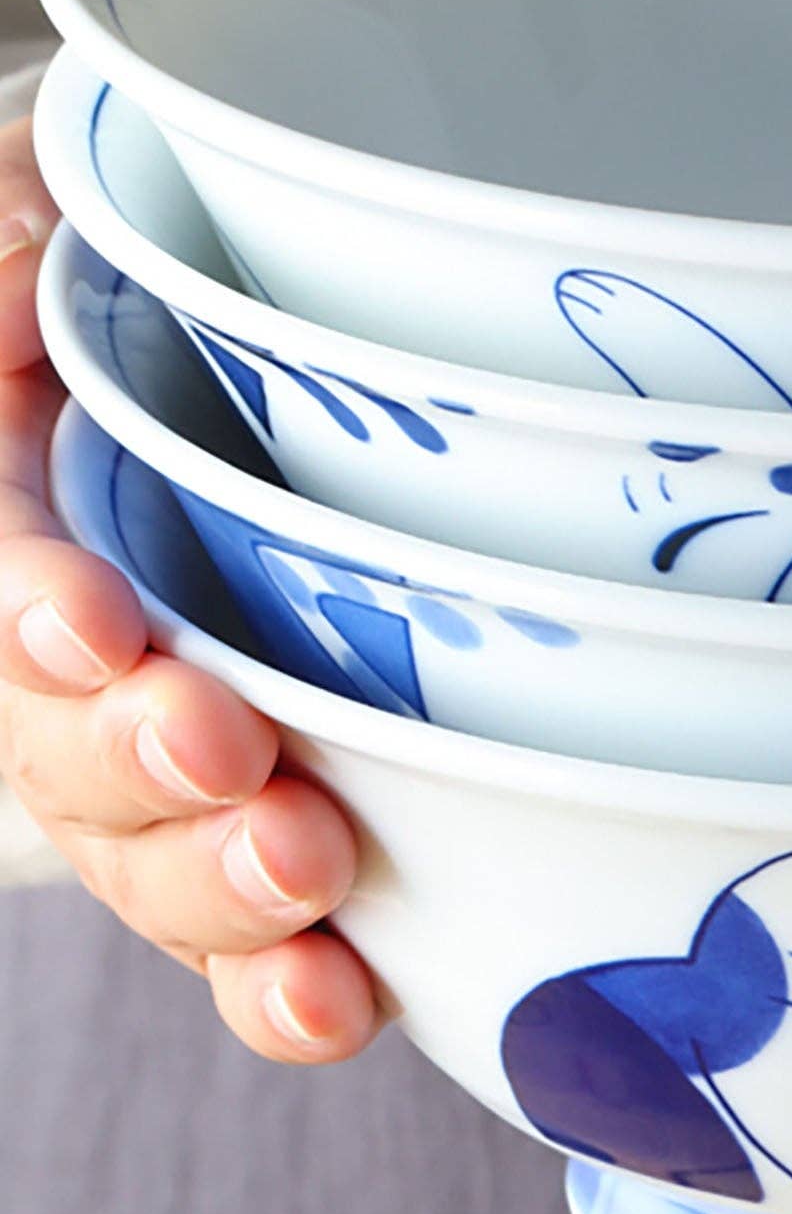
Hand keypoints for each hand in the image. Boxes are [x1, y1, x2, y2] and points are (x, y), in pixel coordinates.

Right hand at [0, 112, 379, 1062]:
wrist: (230, 361)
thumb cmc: (140, 275)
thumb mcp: (58, 213)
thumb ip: (17, 236)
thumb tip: (21, 233)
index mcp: (17, 510)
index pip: (1, 577)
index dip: (32, 618)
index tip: (93, 628)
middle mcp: (69, 648)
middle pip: (64, 748)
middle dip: (140, 772)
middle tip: (232, 770)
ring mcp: (159, 744)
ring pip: (153, 851)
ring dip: (219, 894)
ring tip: (303, 893)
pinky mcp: (262, 806)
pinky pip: (249, 914)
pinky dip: (279, 973)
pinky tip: (336, 1000)